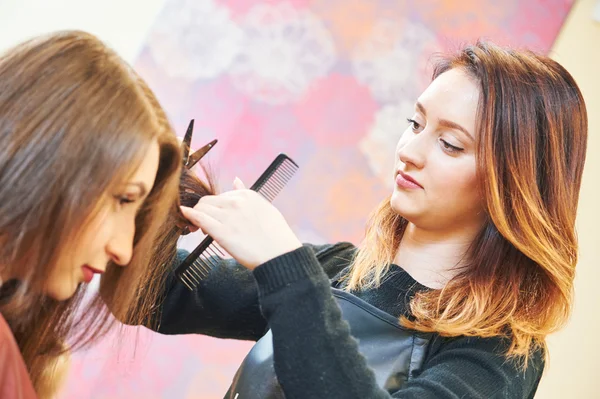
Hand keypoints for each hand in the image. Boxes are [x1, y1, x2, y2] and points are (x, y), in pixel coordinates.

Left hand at [181, 178, 301, 269]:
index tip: (215, 217)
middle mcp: (236, 202)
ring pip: (201, 208)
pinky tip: (183, 214)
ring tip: (198, 228)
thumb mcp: (265, 208)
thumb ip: (247, 193)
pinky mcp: (222, 232)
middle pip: (207, 201)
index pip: (220, 196)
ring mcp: (228, 216)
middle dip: (203, 211)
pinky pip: (200, 219)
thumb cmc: (276, 235)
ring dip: (195, 216)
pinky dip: (189, 215)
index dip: (214, 207)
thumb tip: (235, 180)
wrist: (280, 255)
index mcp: (247, 195)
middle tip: (204, 225)